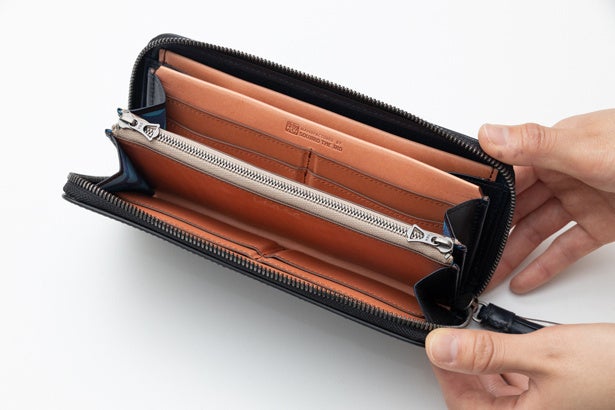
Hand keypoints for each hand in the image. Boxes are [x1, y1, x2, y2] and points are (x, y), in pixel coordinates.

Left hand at [426, 324, 614, 408]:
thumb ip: (487, 353)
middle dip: (460, 368)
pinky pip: (516, 387)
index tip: (435, 345)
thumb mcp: (541, 355)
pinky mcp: (553, 398)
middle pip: (477, 400)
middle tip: (449, 340)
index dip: (445, 372)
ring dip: (481, 367)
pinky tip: (504, 350)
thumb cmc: (613, 371)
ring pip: (496, 392)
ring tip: (472, 341)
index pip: (463, 404)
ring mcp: (542, 409)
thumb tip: (442, 348)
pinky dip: (504, 367)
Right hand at [478, 109, 614, 292]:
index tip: (461, 220)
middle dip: (494, 234)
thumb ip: (536, 143)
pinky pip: (567, 247)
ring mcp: (584, 199)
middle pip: (519, 208)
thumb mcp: (589, 148)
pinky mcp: (602, 223)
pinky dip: (547, 265)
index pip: (507, 175)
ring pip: (538, 230)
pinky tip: (527, 280)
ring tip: (490, 276)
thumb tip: (488, 134)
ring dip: (515, 254)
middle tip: (472, 259)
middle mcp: (565, 172)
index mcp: (555, 148)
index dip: (483, 199)